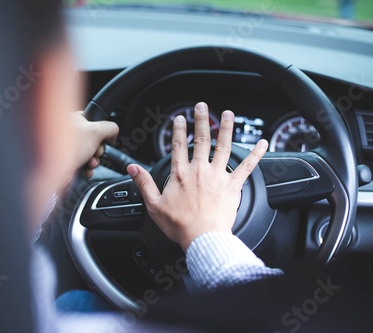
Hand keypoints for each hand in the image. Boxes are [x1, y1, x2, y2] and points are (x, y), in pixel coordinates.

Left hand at [71, 111, 118, 178]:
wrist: (52, 170)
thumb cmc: (67, 147)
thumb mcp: (96, 131)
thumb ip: (110, 128)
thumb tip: (113, 134)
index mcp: (72, 118)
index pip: (92, 120)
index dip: (100, 131)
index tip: (102, 138)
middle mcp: (67, 131)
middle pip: (93, 139)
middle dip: (98, 149)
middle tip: (95, 152)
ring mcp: (65, 146)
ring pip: (88, 152)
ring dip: (93, 160)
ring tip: (90, 163)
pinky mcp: (65, 160)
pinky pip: (81, 163)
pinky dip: (86, 168)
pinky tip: (86, 170)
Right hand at [127, 102, 267, 251]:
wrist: (202, 237)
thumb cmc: (179, 224)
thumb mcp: (153, 204)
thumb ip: (143, 183)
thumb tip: (132, 168)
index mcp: (181, 174)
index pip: (178, 145)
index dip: (178, 130)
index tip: (180, 118)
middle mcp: (200, 170)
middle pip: (201, 139)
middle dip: (201, 120)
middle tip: (201, 106)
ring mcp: (218, 176)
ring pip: (223, 146)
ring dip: (225, 128)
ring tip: (227, 114)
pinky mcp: (232, 186)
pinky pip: (247, 167)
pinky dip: (256, 154)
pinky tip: (263, 143)